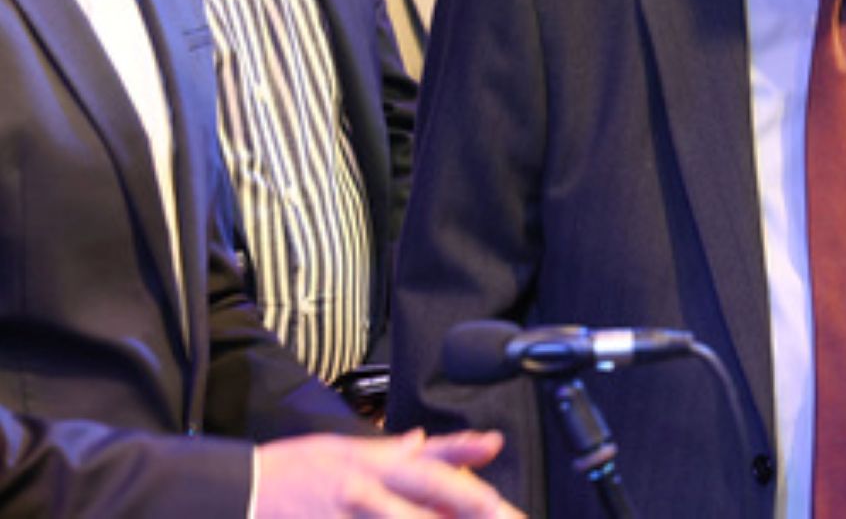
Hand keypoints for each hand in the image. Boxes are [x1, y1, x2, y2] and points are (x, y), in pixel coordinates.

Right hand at [255, 429, 519, 517]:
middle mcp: (366, 491)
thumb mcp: (342, 450)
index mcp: (373, 465)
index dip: (474, 486)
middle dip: (475, 513)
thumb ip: (391, 452)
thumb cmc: (289, 472)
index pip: (435, 472)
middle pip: (431, 504)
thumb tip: (423, 440)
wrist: (233, 492)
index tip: (506, 500)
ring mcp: (347, 517)